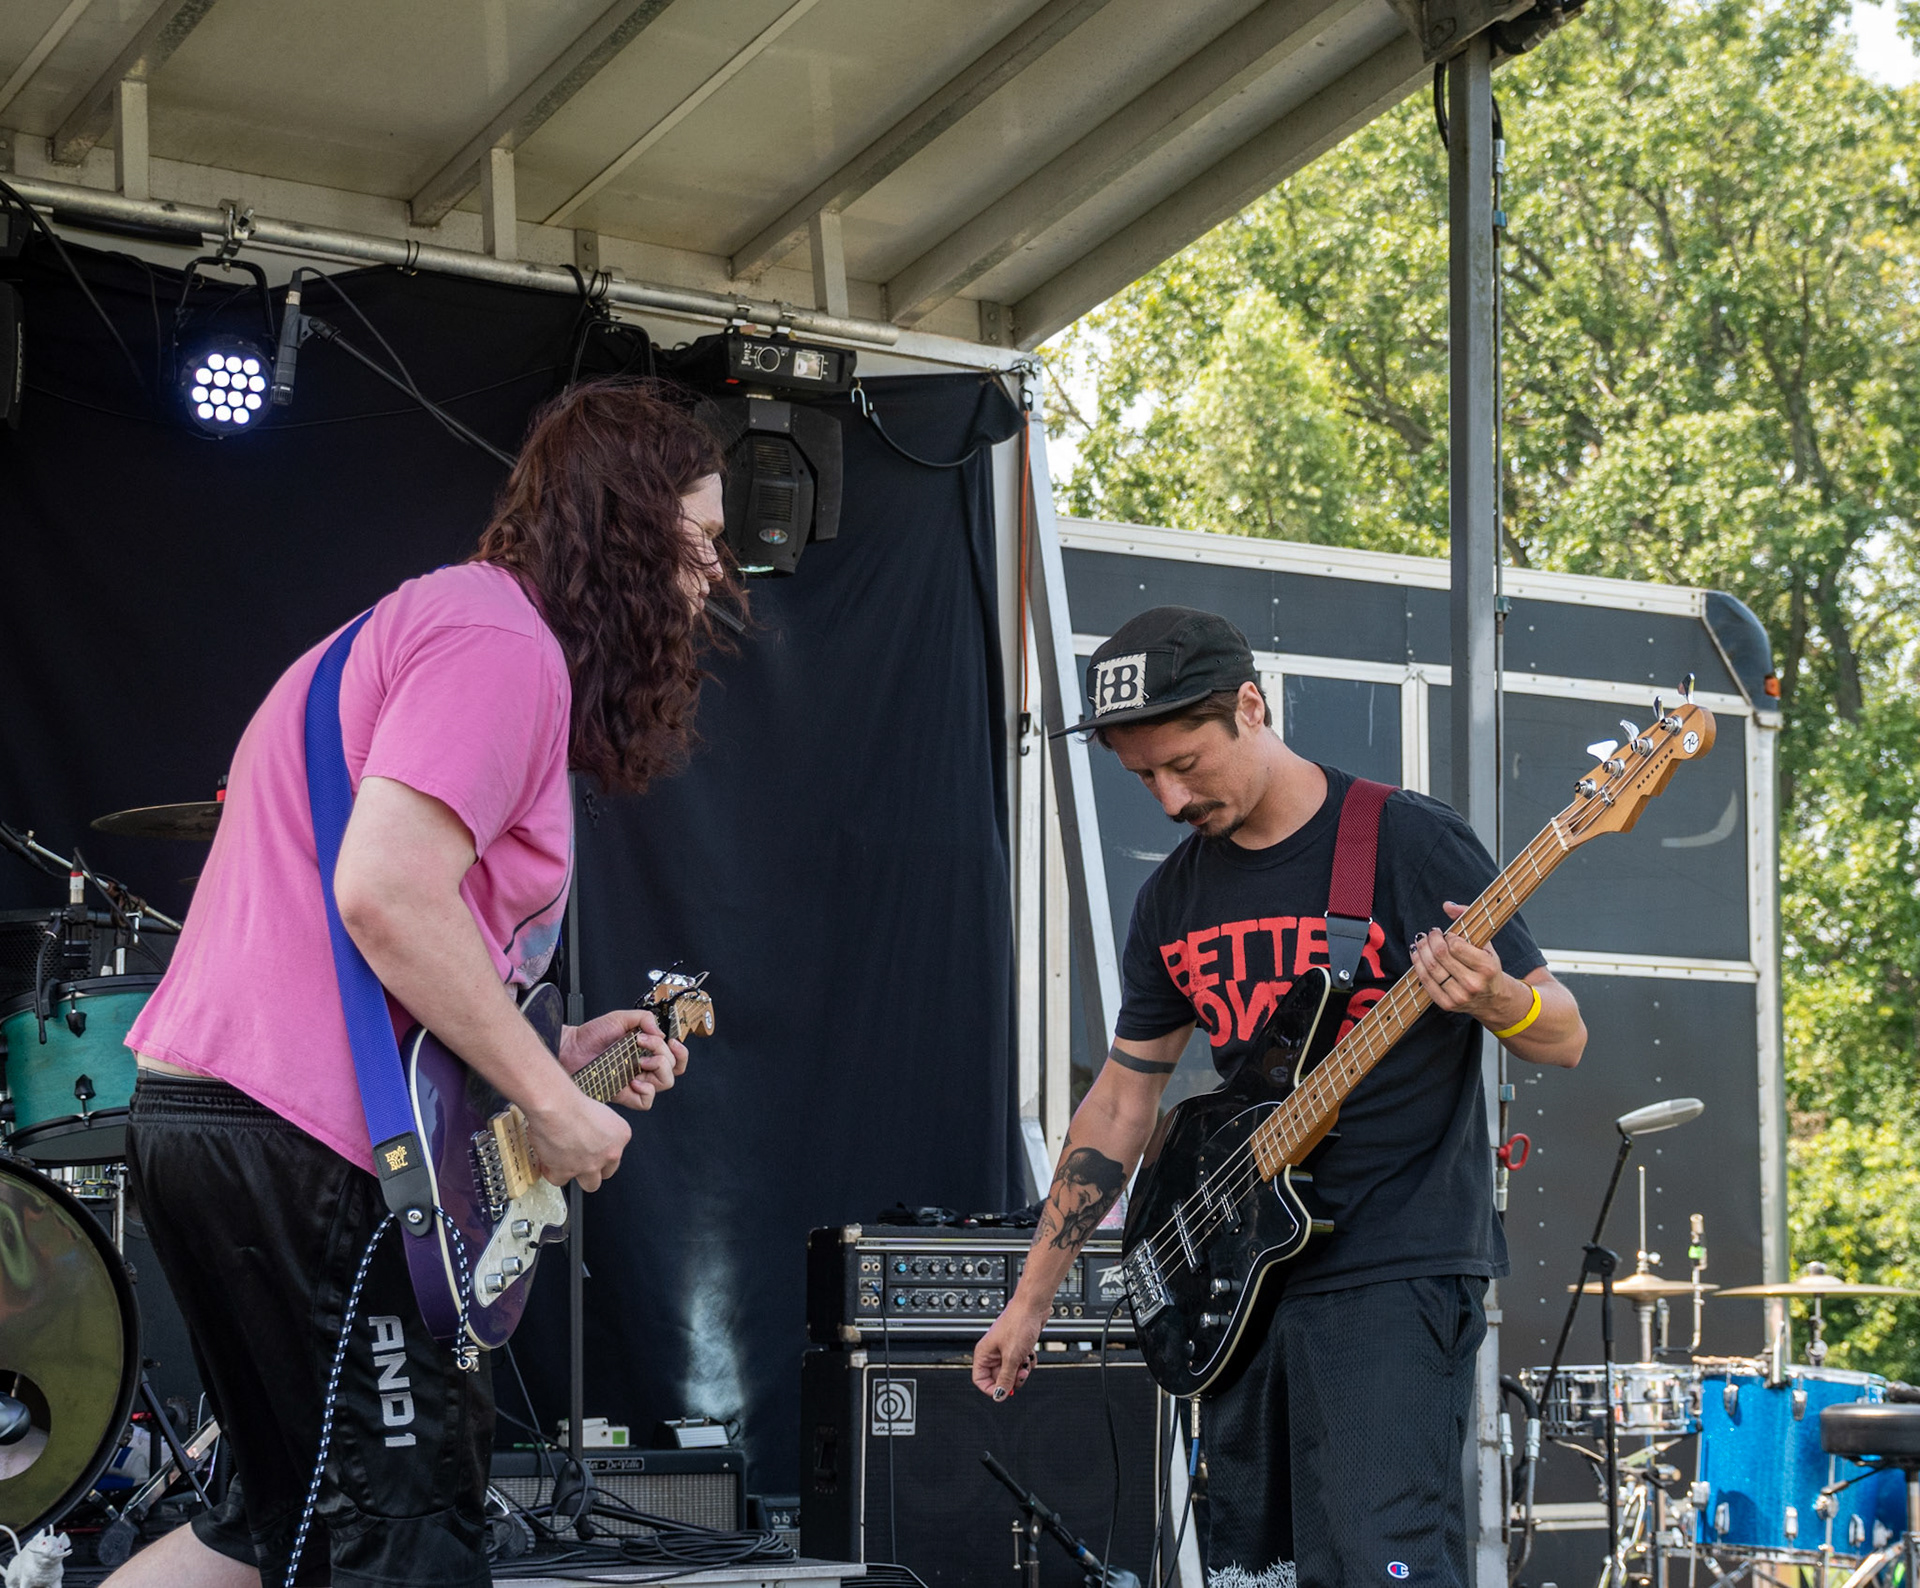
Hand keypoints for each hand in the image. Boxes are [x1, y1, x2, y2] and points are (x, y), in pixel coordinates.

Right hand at [523, 1086, 630, 1191]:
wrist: (555, 1105)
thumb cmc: (573, 1101)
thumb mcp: (599, 1111)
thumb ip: (599, 1128)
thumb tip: (590, 1133)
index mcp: (621, 1135)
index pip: (616, 1153)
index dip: (602, 1151)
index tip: (593, 1148)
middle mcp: (609, 1153)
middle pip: (607, 1172)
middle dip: (595, 1167)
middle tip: (582, 1157)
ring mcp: (590, 1166)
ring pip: (590, 1184)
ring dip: (578, 1175)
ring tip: (566, 1163)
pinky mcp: (567, 1173)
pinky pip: (560, 1180)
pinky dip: (553, 1172)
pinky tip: (548, 1162)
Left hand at [560, 1008, 688, 1111]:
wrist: (571, 1048)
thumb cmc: (591, 1035)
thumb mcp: (620, 1018)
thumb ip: (643, 1018)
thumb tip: (661, 1031)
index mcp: (647, 1050)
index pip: (675, 1057)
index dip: (681, 1052)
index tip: (672, 1041)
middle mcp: (644, 1067)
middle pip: (674, 1069)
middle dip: (664, 1054)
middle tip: (645, 1045)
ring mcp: (636, 1081)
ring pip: (664, 1083)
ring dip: (659, 1069)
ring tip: (642, 1061)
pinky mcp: (624, 1094)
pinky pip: (645, 1101)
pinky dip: (646, 1091)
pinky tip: (635, 1080)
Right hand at [972, 1302, 1045, 1400]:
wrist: (1033, 1306)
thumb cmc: (1019, 1323)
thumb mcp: (1012, 1357)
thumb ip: (1005, 1378)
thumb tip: (999, 1395)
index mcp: (984, 1353)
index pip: (980, 1380)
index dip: (991, 1388)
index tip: (1004, 1391)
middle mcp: (993, 1353)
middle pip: (998, 1378)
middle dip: (1011, 1378)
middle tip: (1020, 1373)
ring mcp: (1005, 1350)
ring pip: (1011, 1371)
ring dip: (1021, 1370)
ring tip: (1026, 1360)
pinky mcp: (1017, 1347)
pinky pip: (1020, 1363)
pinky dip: (1027, 1362)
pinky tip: (1030, 1354)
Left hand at [1410, 902, 1525, 1025]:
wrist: (1494, 999)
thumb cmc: (1488, 967)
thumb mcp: (1486, 944)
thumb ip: (1468, 921)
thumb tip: (1447, 905)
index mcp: (1486, 968)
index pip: (1456, 946)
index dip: (1447, 936)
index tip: (1447, 933)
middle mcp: (1473, 984)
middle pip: (1440, 955)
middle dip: (1431, 939)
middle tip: (1431, 933)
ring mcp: (1459, 996)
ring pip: (1430, 968)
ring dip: (1421, 950)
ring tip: (1421, 940)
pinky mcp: (1447, 1004)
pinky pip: (1425, 981)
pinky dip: (1417, 964)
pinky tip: (1417, 953)